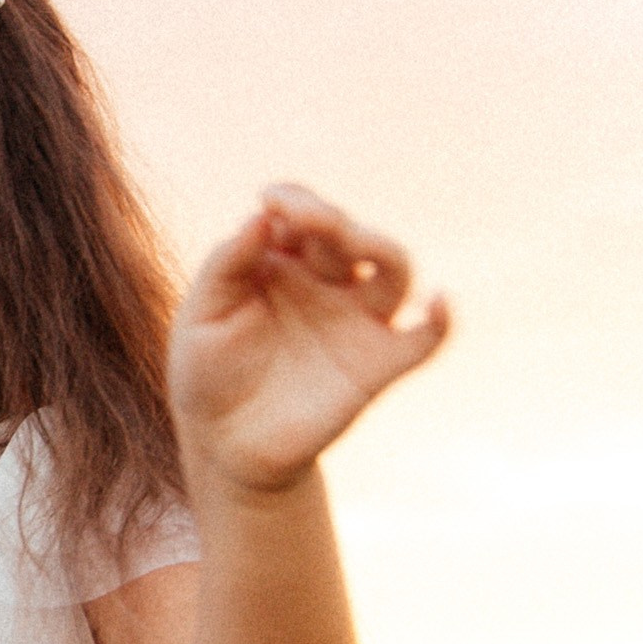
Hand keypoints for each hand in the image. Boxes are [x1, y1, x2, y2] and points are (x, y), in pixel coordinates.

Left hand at [170, 184, 448, 491]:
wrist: (223, 445)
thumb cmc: (207, 373)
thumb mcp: (202, 316)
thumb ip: (226, 265)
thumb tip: (260, 215)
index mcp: (282, 263)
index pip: (304, 213)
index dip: (295, 199)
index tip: (271, 199)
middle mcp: (327, 283)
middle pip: (348, 234)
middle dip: (330, 219)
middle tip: (303, 218)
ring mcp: (356, 321)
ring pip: (393, 269)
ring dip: (379, 247)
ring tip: (353, 239)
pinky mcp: (377, 365)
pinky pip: (424, 338)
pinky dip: (441, 321)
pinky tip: (439, 303)